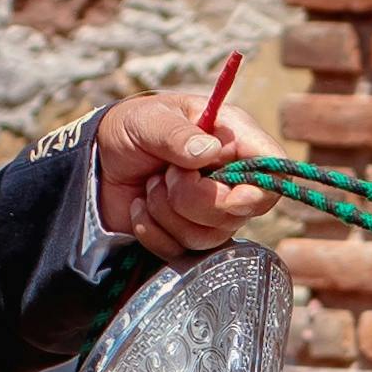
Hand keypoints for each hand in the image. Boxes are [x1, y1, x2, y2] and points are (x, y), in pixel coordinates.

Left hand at [96, 86, 268, 260]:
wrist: (98, 160)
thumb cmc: (130, 129)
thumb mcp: (148, 120)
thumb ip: (176, 135)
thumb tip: (209, 152)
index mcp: (233, 138)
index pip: (273, 170)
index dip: (261, 189)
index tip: (233, 195)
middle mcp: (231, 179)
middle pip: (237, 212)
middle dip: (191, 198)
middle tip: (166, 172)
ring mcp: (212, 212)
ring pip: (206, 237)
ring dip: (165, 211)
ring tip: (151, 184)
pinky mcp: (189, 237)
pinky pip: (180, 251)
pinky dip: (153, 230)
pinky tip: (142, 206)